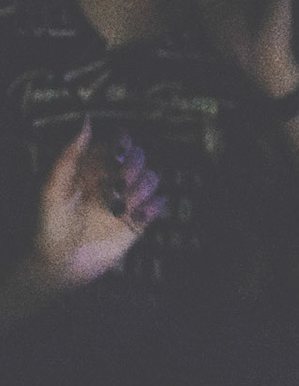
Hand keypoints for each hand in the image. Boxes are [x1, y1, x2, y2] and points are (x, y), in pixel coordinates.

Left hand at [30, 118, 165, 290]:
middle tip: (118, 184)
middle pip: (138, 159)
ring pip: (152, 179)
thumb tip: (87, 121)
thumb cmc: (51, 224)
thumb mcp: (53, 187)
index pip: (116, 145)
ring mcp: (127, 201)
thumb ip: (70, 155)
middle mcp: (112, 182)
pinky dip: (153, 207)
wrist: (62, 264)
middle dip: (133, 167)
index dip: (122, 143)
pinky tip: (134, 216)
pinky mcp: (139, 221)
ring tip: (123, 206)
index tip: (118, 151)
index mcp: (92, 170)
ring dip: (141, 189)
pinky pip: (159, 205)